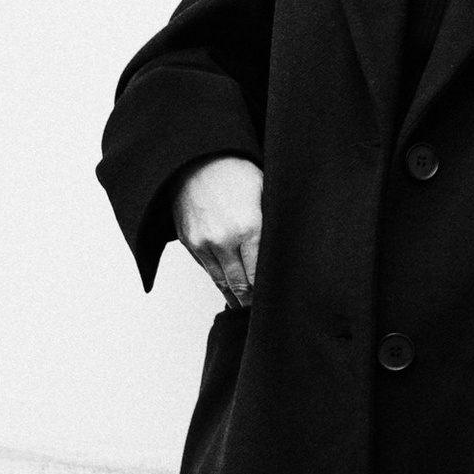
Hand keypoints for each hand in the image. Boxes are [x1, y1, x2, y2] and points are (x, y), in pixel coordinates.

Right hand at [172, 155, 263, 306]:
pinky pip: (207, 270)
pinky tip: (229, 290)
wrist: (197, 159)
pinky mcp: (189, 242)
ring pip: (222, 283)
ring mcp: (203, 243)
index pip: (261, 275)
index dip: (269, 292)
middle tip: (264, 314)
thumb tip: (285, 254)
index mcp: (250, 229)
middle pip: (241, 286)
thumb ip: (273, 226)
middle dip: (253, 301)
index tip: (278, 301)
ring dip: (235, 297)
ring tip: (247, 309)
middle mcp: (224, 241)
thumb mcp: (266, 195)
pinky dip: (219, 281)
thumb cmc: (237, 172)